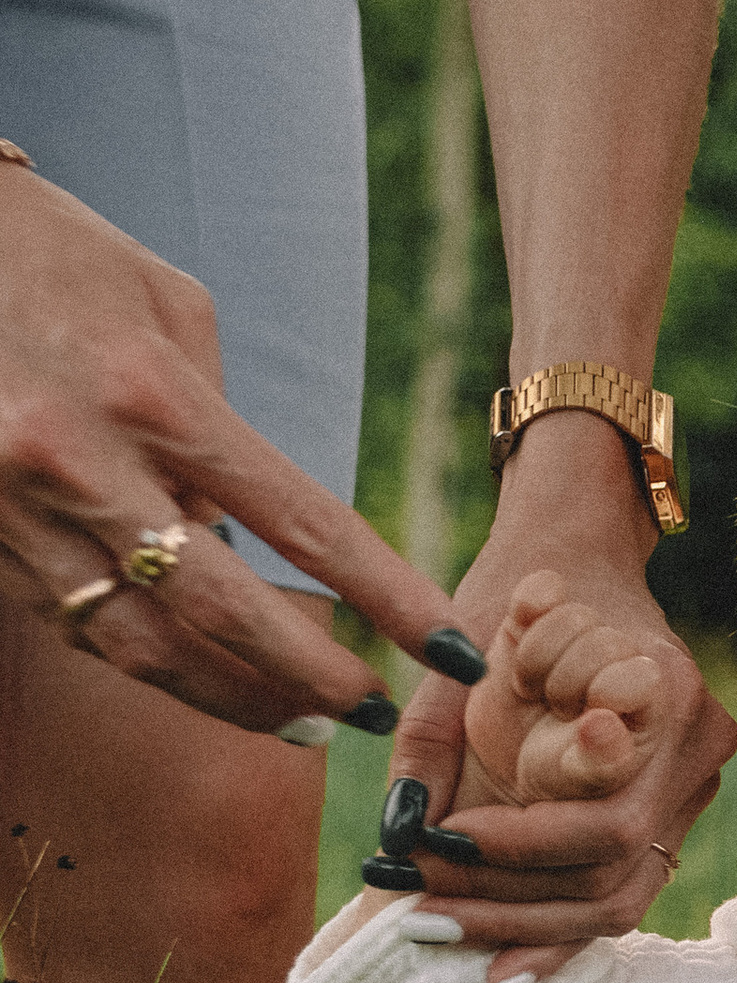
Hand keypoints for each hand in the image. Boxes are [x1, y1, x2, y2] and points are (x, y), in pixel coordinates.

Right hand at [0, 163, 471, 726]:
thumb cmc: (62, 260)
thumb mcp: (169, 309)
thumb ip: (220, 425)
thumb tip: (246, 525)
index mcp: (153, 396)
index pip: (301, 523)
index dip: (387, 599)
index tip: (449, 647)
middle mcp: (85, 464)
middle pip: (222, 612)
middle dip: (311, 679)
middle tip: (377, 713)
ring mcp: (24, 511)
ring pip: (141, 647)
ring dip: (231, 698)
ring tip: (302, 722)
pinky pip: (83, 626)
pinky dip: (154, 661)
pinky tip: (207, 677)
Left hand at [375, 428, 736, 981]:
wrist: (579, 562)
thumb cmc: (514, 600)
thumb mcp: (462, 653)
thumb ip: (432, 740)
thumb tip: (402, 837)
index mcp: (662, 692)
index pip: (608, 810)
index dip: (526, 843)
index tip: (443, 841)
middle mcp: (698, 748)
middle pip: (613, 863)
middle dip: (508, 894)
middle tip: (415, 902)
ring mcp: (694, 789)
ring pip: (619, 895)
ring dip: (521, 926)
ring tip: (434, 931)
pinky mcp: (672, 818)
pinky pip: (623, 894)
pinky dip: (557, 938)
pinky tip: (502, 975)